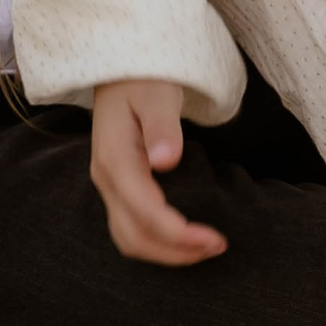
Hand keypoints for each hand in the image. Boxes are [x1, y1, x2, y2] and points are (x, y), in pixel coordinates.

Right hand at [89, 78, 222, 263]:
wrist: (122, 72)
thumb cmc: (145, 80)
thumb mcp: (157, 95)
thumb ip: (162, 127)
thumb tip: (166, 161)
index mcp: (115, 159)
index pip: (145, 211)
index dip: (179, 234)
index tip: (215, 239)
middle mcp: (106, 179)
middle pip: (134, 236)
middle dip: (176, 252)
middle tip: (218, 247)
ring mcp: (108, 186)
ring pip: (129, 239)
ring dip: (166, 253)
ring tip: (205, 248)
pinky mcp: (117, 188)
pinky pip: (131, 228)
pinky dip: (158, 242)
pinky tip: (185, 237)